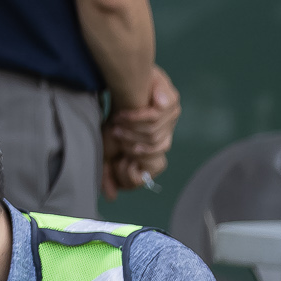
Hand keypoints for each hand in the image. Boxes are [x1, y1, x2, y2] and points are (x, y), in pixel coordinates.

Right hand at [102, 66, 178, 197]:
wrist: (119, 84)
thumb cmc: (116, 117)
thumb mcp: (107, 148)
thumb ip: (108, 171)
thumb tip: (110, 196)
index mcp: (155, 147)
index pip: (154, 167)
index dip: (137, 168)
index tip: (120, 159)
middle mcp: (167, 133)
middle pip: (156, 155)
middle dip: (131, 146)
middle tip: (116, 136)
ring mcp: (173, 117)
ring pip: (156, 138)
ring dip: (131, 131)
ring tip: (117, 122)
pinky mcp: (172, 101)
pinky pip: (156, 118)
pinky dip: (136, 117)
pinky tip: (124, 113)